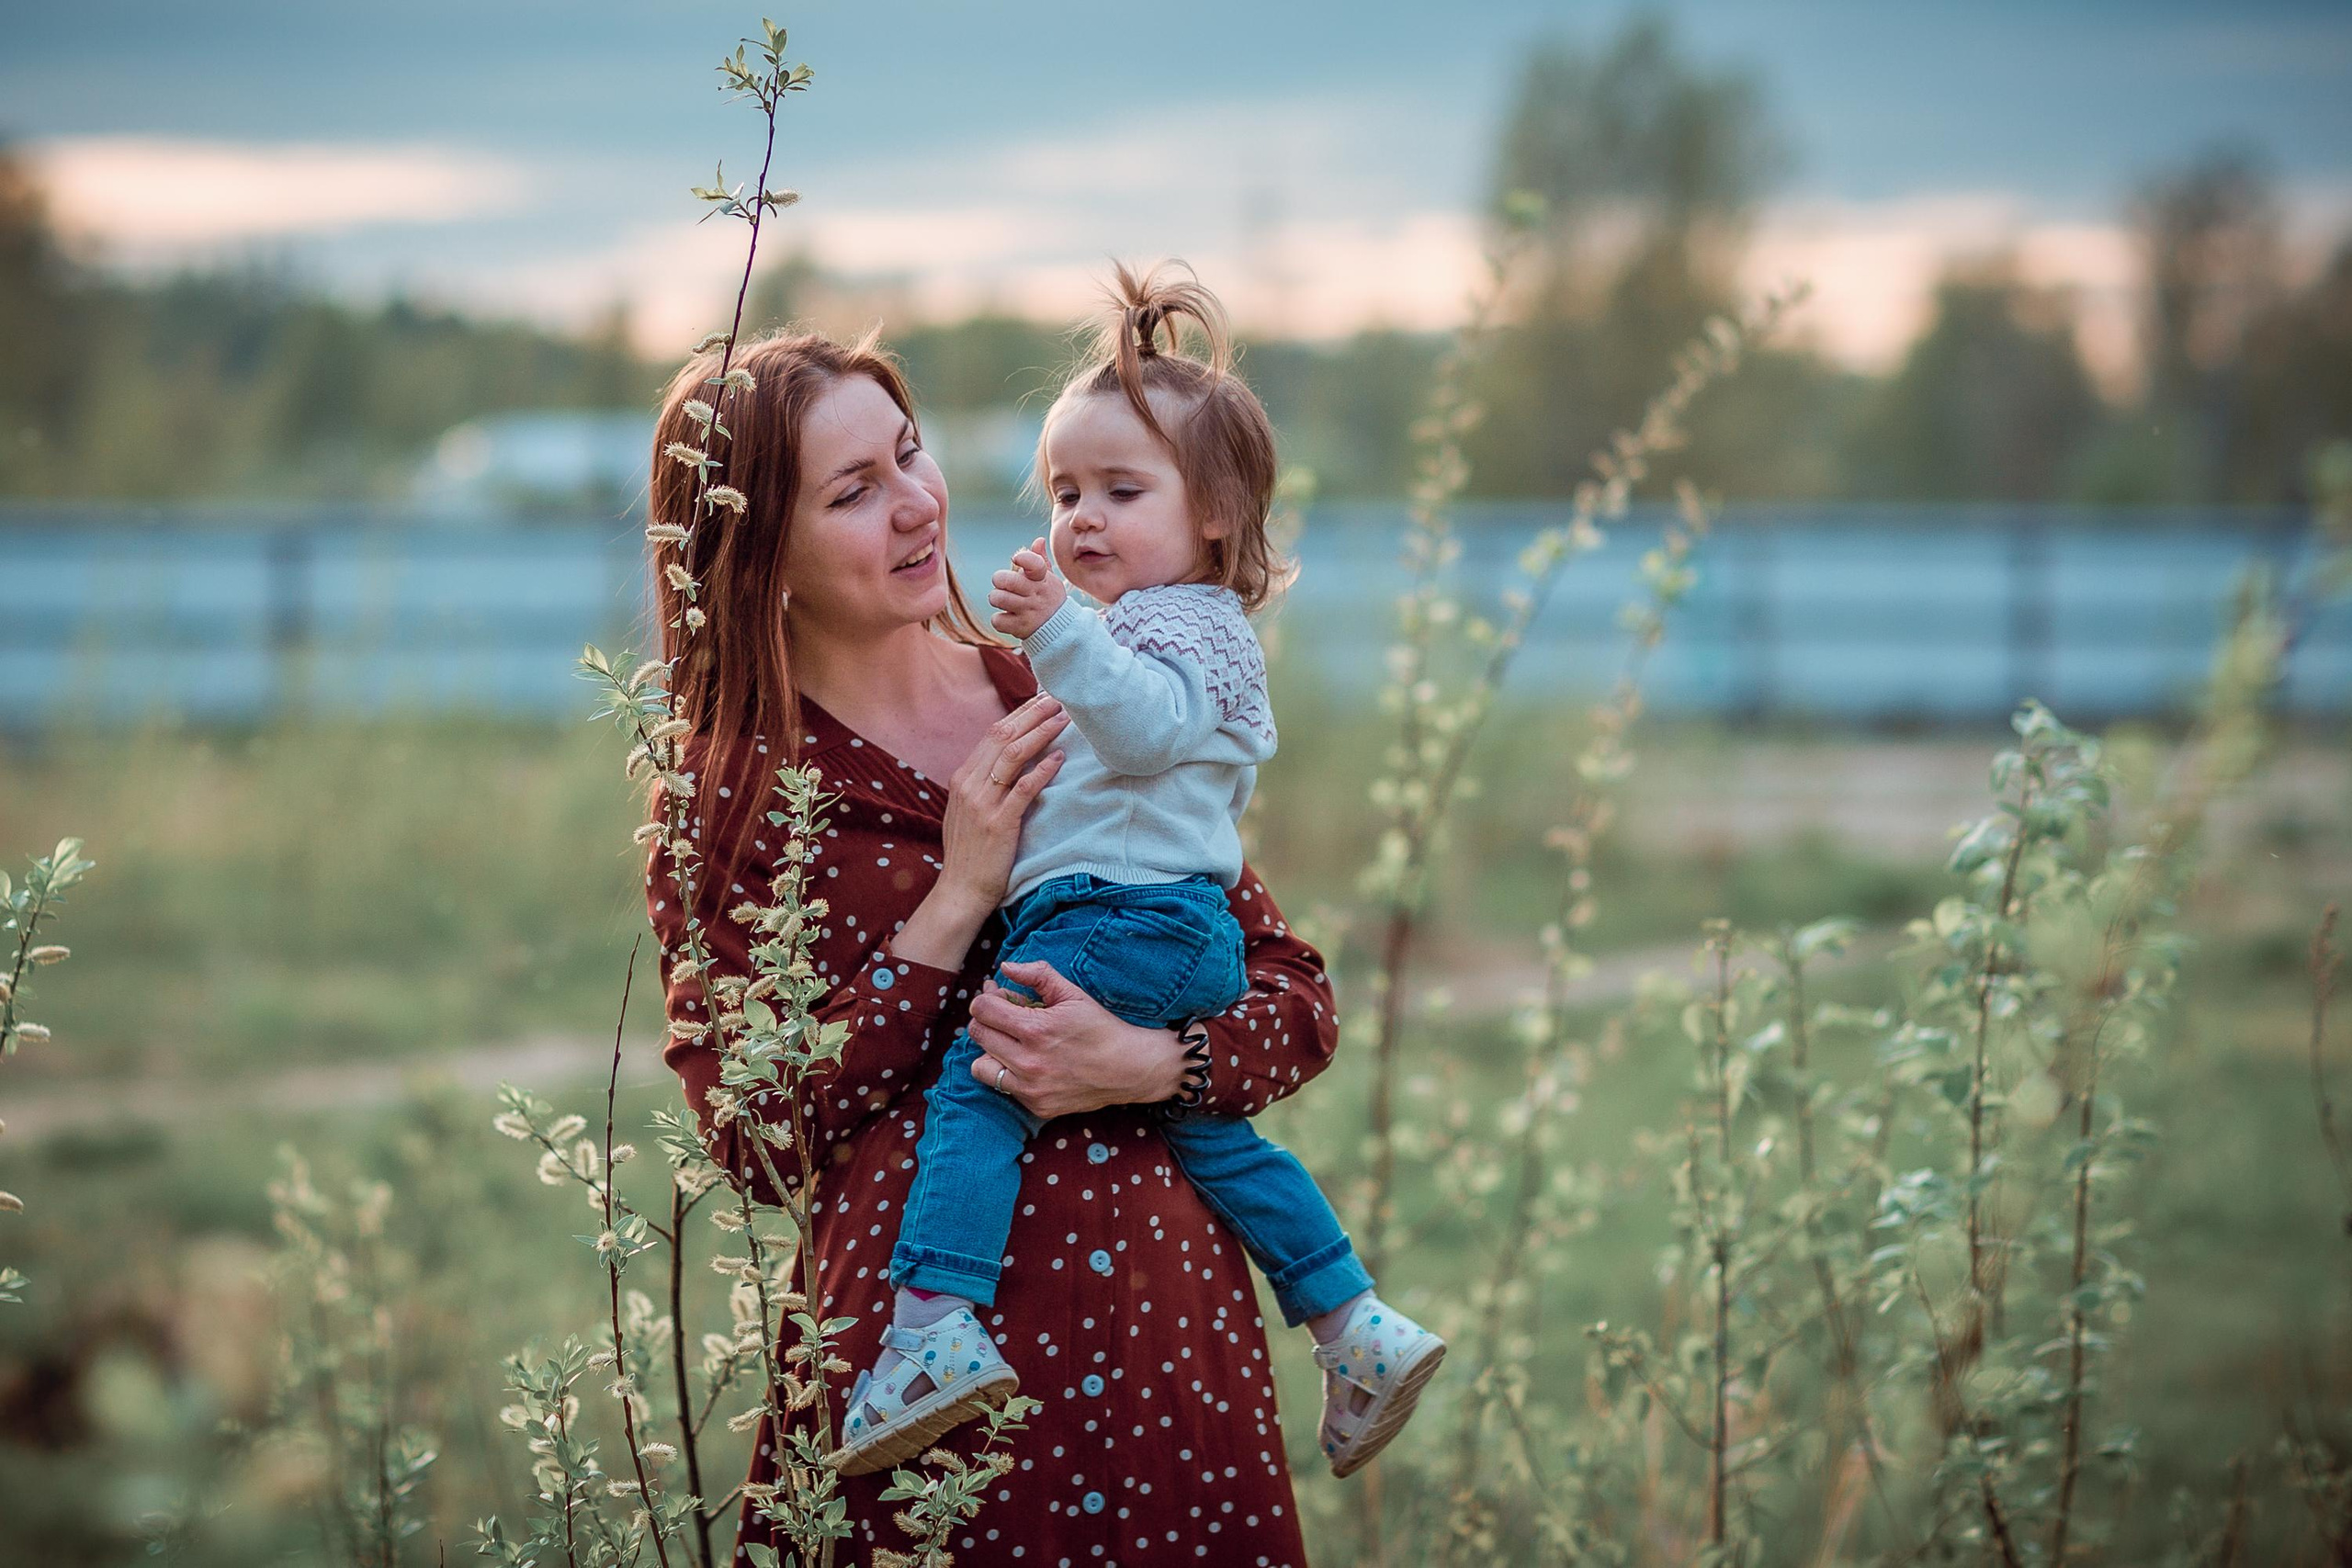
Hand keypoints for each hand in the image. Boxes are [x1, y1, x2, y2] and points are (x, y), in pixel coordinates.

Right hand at [924, 694, 1066, 926]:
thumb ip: (983, 784)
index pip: (993, 734)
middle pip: (1004, 736)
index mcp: (963, 778)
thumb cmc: (971, 853)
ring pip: (1014, 755)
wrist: (961, 891)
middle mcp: (969, 784)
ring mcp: (983, 803)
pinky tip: (1060, 758)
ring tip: (1064, 720)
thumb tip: (1009, 760)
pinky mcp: (999, 823)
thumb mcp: (969, 811)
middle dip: (1033, 714)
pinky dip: (1043, 769)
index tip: (1040, 700)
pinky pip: (1024, 788)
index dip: (1019, 714)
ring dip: (1041, 733)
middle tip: (1058, 698)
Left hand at [966, 960, 1187, 1120]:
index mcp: (1036, 1029)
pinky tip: (1030, 1063)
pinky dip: (1009, 1073)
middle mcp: (1029, 1062)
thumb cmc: (1101, 1027)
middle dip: (987, 1020)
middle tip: (1006, 1017)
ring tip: (1011, 1043)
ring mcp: (1031, 1088)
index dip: (988, 997)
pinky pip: (1002, 1086)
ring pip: (980, 1065)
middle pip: (977, 1034)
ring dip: (991, 1050)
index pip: (982, 1009)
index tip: (1001, 997)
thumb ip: (1038, 975)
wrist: (1129, 1068)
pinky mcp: (1036, 1105)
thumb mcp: (1073, 994)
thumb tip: (1005, 966)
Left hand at [988, 536, 1066, 639]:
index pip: (1034, 564)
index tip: (1017, 559)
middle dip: (999, 580)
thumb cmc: (1049, 598)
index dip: (1022, 558)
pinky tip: (1008, 618)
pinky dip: (999, 620)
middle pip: (1006, 580)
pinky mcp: (1020, 627)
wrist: (1060, 629)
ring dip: (996, 598)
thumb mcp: (1049, 579)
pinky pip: (997, 620)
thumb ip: (1040, 560)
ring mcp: (1028, 612)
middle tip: (1002, 585)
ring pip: (998, 598)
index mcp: (1043, 580)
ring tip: (1003, 601)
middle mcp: (1036, 595)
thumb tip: (1038, 540)